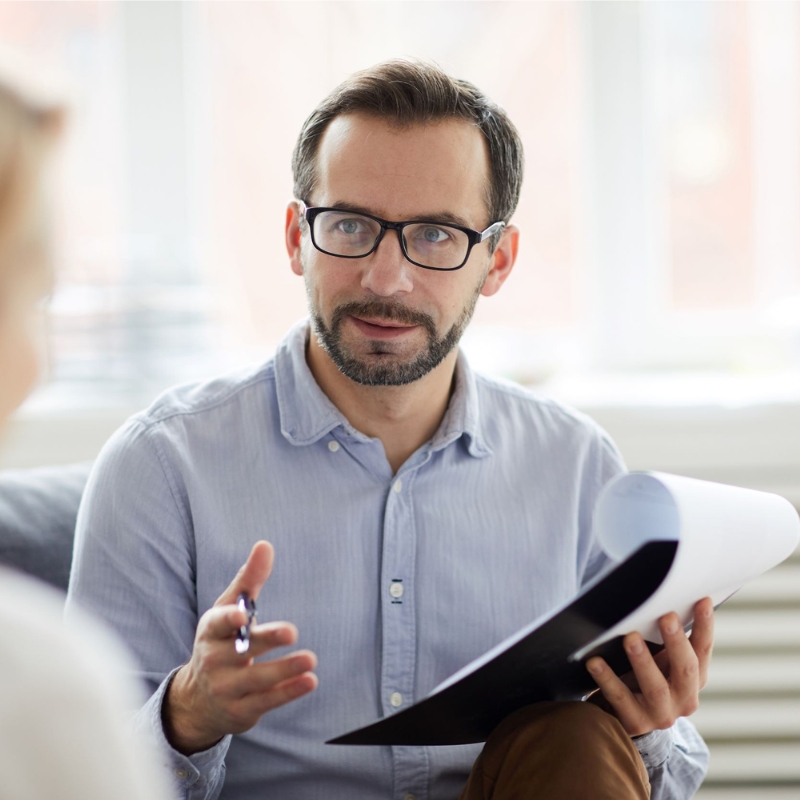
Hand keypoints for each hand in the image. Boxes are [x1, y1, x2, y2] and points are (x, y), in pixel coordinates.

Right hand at [163, 541, 317, 753]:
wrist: (199, 699)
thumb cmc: (221, 641)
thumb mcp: (229, 609)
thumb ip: (248, 579)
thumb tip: (264, 545)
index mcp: (211, 631)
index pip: (217, 624)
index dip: (229, 620)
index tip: (242, 615)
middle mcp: (214, 660)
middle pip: (241, 650)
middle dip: (266, 640)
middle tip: (292, 630)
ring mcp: (226, 688)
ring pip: (257, 679)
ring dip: (284, 670)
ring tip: (310, 659)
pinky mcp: (241, 710)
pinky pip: (266, 701)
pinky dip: (288, 692)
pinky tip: (309, 681)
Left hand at [585, 596, 713, 736]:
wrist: (622, 718)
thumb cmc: (642, 677)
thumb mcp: (660, 660)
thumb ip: (663, 637)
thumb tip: (656, 595)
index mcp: (694, 679)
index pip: (703, 650)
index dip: (705, 626)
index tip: (702, 599)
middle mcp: (684, 698)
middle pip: (686, 668)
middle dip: (676, 641)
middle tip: (666, 616)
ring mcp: (661, 714)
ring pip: (655, 687)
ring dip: (643, 660)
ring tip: (630, 638)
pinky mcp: (635, 723)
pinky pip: (620, 698)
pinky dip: (607, 678)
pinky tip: (594, 662)